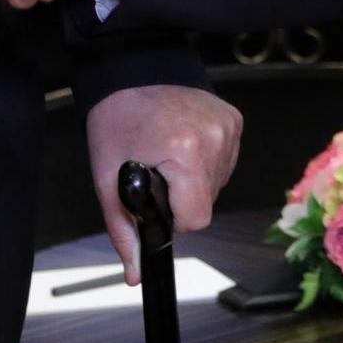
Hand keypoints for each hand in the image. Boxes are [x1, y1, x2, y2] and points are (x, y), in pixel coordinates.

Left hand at [84, 85, 242, 284]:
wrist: (131, 69)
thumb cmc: (116, 119)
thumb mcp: (108, 178)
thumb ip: (124, 230)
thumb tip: (136, 272)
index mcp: (184, 153)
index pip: (196, 219)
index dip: (173, 217)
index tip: (156, 196)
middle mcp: (214, 138)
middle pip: (207, 202)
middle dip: (181, 196)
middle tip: (156, 170)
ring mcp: (228, 127)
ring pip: (217, 182)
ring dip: (194, 178)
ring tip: (167, 152)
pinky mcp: (234, 118)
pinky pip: (225, 159)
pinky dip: (206, 159)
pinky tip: (183, 141)